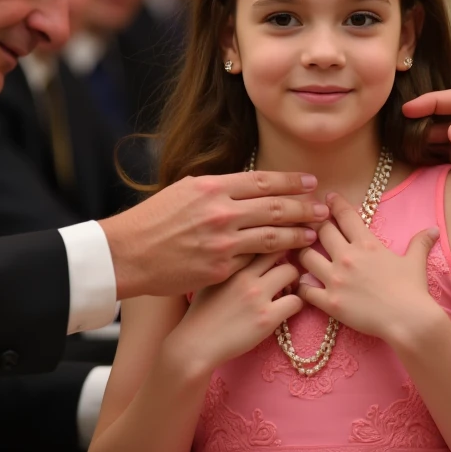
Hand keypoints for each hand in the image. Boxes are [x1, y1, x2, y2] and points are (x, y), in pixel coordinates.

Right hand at [100, 171, 329, 298]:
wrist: (127, 255)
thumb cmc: (152, 220)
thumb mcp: (184, 191)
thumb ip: (216, 187)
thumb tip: (245, 184)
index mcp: (212, 188)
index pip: (262, 181)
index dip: (290, 182)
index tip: (310, 182)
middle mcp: (220, 212)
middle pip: (274, 208)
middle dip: (304, 208)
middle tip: (323, 209)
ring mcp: (222, 243)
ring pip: (272, 238)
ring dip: (297, 236)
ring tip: (314, 235)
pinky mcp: (220, 270)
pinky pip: (255, 263)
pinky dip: (275, 261)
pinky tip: (289, 261)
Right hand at [168, 252, 302, 372]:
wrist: (195, 346)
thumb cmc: (200, 313)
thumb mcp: (210, 279)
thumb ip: (228, 263)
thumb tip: (245, 253)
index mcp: (229, 262)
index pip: (260, 237)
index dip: (272, 240)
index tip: (275, 249)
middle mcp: (244, 274)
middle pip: (279, 248)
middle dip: (286, 257)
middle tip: (284, 271)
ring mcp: (257, 295)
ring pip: (292, 271)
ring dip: (293, 281)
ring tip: (286, 291)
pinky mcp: (267, 317)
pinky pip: (296, 301)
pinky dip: (296, 304)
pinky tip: (285, 310)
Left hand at [295, 193, 442, 345]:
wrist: (409, 320)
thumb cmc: (413, 290)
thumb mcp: (415, 262)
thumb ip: (420, 242)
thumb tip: (434, 229)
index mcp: (366, 244)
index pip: (345, 215)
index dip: (334, 203)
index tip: (327, 197)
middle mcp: (347, 257)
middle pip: (321, 231)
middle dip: (316, 227)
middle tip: (311, 227)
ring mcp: (335, 279)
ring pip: (306, 257)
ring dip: (303, 254)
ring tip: (303, 254)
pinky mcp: (329, 301)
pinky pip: (305, 289)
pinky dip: (301, 285)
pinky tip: (303, 284)